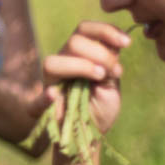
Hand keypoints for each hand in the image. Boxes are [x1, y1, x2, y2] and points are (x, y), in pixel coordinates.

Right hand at [35, 21, 130, 136]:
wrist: (90, 135)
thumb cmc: (100, 106)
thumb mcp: (112, 83)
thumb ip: (110, 64)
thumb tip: (114, 47)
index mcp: (78, 54)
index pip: (84, 29)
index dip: (105, 31)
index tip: (127, 42)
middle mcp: (62, 62)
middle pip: (73, 42)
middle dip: (101, 54)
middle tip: (115, 72)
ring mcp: (51, 83)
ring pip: (52, 63)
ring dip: (80, 67)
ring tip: (99, 78)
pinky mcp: (43, 107)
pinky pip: (37, 101)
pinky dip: (44, 98)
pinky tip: (52, 96)